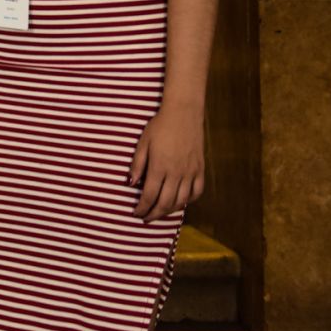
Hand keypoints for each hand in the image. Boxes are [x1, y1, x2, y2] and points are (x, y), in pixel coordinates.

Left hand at [130, 104, 204, 221]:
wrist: (183, 113)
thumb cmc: (159, 126)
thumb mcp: (142, 143)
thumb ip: (137, 165)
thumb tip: (131, 184)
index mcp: (159, 166)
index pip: (149, 195)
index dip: (142, 208)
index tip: (136, 213)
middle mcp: (176, 173)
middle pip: (165, 202)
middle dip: (154, 213)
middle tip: (146, 218)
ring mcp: (190, 172)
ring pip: (181, 201)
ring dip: (169, 210)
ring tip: (160, 212)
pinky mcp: (200, 169)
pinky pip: (197, 192)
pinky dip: (188, 201)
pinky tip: (180, 202)